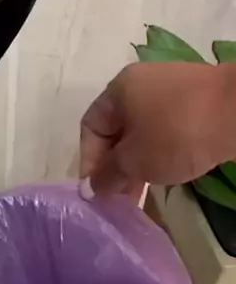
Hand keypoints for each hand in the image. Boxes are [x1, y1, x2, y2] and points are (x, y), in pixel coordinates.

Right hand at [79, 62, 235, 202]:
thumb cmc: (176, 134)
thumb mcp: (135, 161)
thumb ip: (108, 175)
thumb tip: (93, 188)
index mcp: (119, 89)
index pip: (90, 127)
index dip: (88, 161)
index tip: (97, 192)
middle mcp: (141, 84)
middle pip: (117, 131)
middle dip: (114, 167)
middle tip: (118, 199)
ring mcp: (170, 92)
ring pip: (142, 133)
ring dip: (136, 164)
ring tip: (140, 193)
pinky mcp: (194, 103)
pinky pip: (165, 131)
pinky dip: (159, 153)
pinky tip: (164, 175)